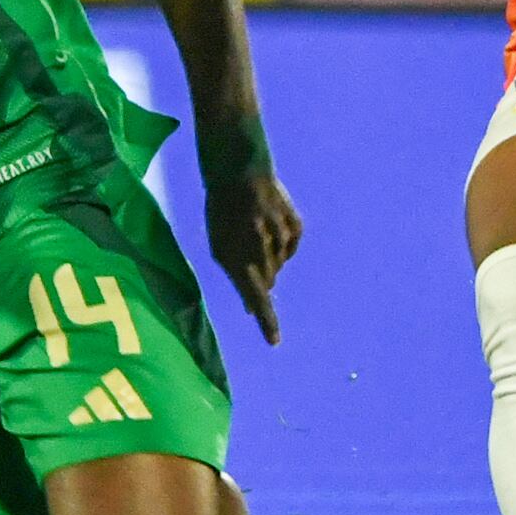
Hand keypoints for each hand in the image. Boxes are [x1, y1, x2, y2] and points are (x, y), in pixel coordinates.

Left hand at [200, 163, 300, 339]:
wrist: (240, 172)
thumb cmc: (222, 213)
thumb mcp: (219, 245)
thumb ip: (237, 277)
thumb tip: (252, 309)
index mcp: (238, 256)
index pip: (257, 297)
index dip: (266, 322)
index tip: (275, 342)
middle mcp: (263, 250)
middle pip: (268, 282)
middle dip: (258, 276)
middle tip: (244, 248)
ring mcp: (282, 238)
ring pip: (280, 265)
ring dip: (268, 257)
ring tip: (253, 229)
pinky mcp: (296, 227)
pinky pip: (291, 249)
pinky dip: (282, 244)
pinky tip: (270, 224)